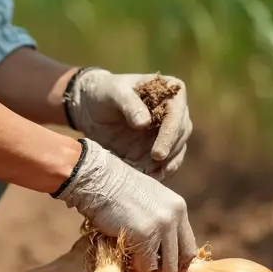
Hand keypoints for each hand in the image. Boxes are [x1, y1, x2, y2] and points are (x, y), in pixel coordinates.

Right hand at [55, 138, 196, 271]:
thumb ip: (158, 221)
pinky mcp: (144, 235)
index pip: (188, 245)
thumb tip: (159, 251)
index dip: (176, 263)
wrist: (96, 178)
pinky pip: (146, 267)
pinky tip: (126, 269)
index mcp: (178, 208)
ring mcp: (162, 226)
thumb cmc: (114, 191)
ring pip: (167, 268)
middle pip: (183, 259)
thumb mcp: (147, 201)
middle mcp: (175, 216)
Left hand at [67, 68, 191, 179]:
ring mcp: (168, 132)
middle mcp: (175, 112)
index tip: (158, 153)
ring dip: (166, 165)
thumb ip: (129, 103)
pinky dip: (159, 171)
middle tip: (153, 167)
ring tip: (150, 176)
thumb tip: (145, 123)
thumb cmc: (105, 91)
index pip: (176, 114)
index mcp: (170, 92)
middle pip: (181, 134)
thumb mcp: (114, 92)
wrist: (91, 106)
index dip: (170, 134)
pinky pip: (166, 162)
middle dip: (169, 153)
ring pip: (177, 150)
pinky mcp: (159, 148)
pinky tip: (149, 179)